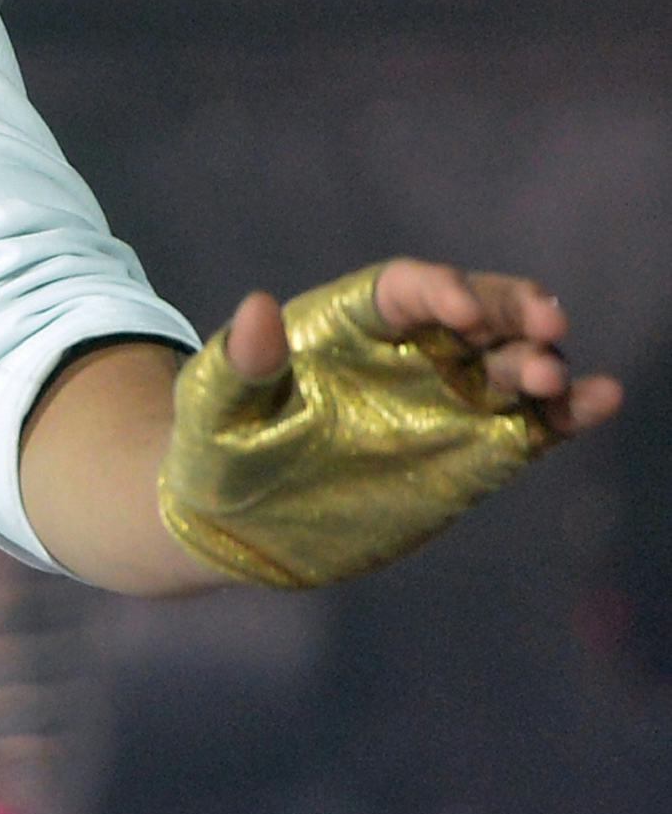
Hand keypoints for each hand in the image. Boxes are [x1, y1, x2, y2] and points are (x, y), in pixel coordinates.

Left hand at [222, 259, 620, 436]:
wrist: (242, 524)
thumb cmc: (218, 449)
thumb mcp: (213, 406)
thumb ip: (238, 362)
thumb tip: (257, 306)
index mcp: (348, 324)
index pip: (404, 289)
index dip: (437, 289)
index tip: (458, 310)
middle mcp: (409, 350)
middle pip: (475, 311)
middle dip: (512, 310)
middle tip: (545, 323)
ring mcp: (448, 398)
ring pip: (511, 362)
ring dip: (539, 361)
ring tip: (548, 379)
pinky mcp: (477, 449)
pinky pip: (534, 423)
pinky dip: (571, 410)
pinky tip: (601, 399)